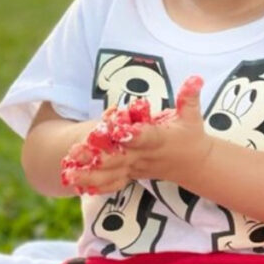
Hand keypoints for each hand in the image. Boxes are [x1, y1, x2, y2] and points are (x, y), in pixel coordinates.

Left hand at [63, 76, 211, 195]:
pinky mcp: (132, 174)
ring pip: (112, 174)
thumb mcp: (192, 115)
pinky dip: (95, 185)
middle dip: (98, 155)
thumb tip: (195, 77)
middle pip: (120, 157)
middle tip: (75, 150)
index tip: (119, 131)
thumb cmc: (191, 135)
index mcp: (159, 139)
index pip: (144, 137)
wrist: (194, 164)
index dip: (132, 134)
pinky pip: (113, 183)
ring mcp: (137, 167)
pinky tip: (74, 185)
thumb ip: (190, 97)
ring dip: (89, 174)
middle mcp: (146, 155)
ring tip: (68, 173)